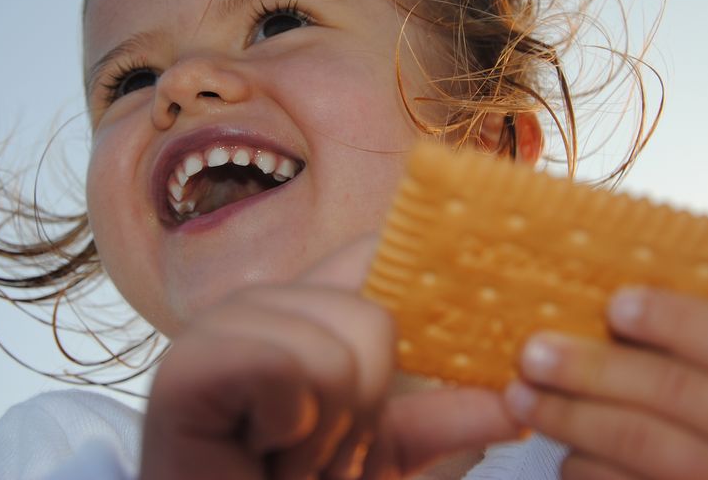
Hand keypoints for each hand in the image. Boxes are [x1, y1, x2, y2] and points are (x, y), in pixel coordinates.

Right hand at [140, 237, 520, 478]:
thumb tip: (518, 398)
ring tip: (287, 458)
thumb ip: (444, 419)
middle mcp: (265, 302)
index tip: (481, 277)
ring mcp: (223, 324)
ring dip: (326, 437)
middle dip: (364, 414)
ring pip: (336, 352)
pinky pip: (289, 371)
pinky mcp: (190, 361)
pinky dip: (290, 432)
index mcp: (305, 310)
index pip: (374, 250)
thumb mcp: (385, 453)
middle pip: (373, 319)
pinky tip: (257, 449)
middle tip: (318, 452)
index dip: (421, 262)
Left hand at [504, 287, 707, 478]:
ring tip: (520, 396)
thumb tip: (600, 301)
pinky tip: (561, 449)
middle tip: (533, 353)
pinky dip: (585, 467)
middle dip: (594, 369)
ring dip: (572, 417)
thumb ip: (681, 347)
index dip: (675, 320)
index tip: (615, 304)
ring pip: (645, 444)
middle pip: (677, 392)